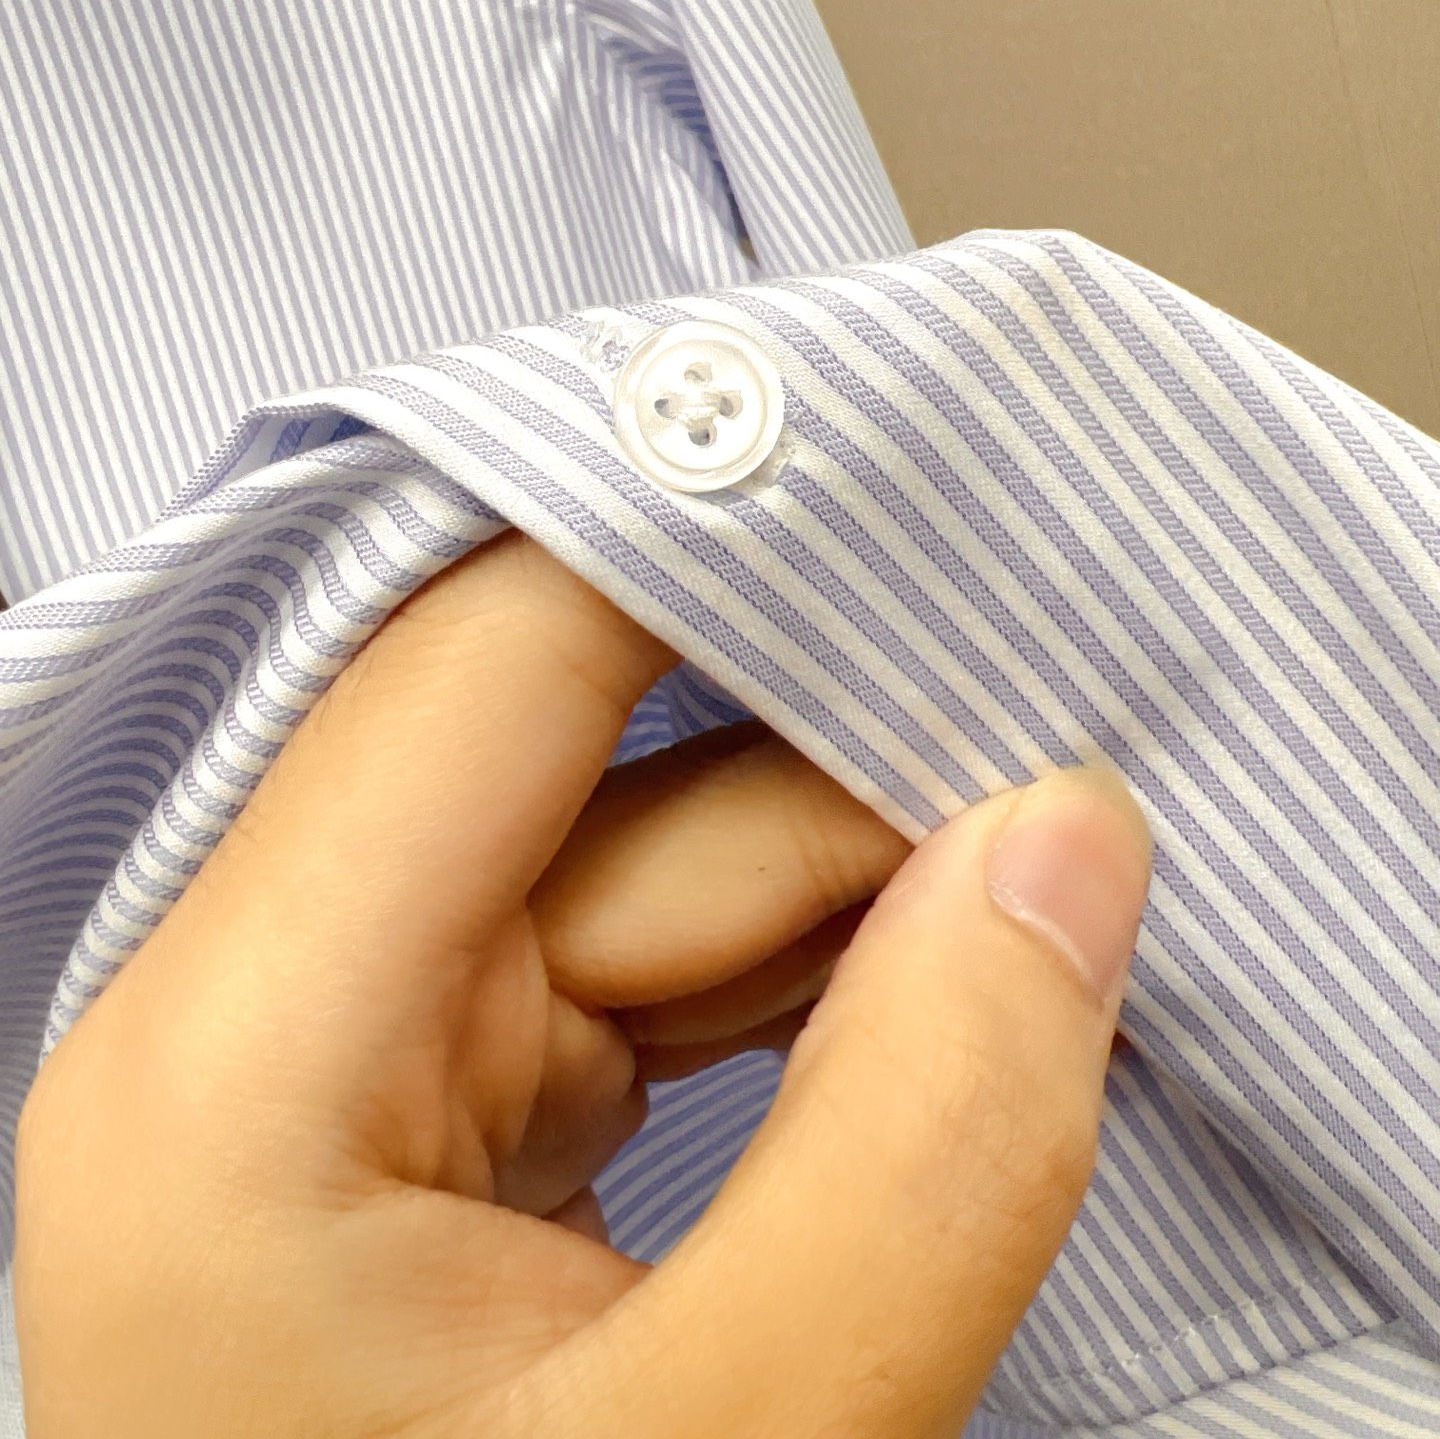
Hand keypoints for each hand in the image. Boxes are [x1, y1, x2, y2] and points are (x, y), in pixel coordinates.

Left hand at [14, 533, 1150, 1437]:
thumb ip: (930, 1137)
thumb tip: (1069, 850)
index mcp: (234, 1064)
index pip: (491, 670)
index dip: (709, 560)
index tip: (915, 509)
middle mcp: (256, 1031)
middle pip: (584, 774)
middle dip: (835, 770)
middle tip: (1065, 770)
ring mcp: (347, 1089)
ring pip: (633, 886)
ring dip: (846, 893)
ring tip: (1047, 907)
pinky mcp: (437, 1158)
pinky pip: (641, 999)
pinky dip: (802, 993)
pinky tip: (943, 1009)